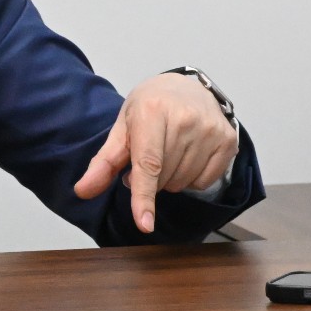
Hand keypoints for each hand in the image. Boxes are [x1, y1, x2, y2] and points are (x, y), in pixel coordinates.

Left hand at [71, 71, 238, 232]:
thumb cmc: (150, 108)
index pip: (147, 164)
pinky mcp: (228, 140)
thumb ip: (104, 162)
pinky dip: (191, 178)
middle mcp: (185, 119)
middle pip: (163, 178)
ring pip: (182, 183)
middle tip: (150, 156)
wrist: (186, 87)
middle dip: (150, 179)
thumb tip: (82, 191)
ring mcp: (210, 129)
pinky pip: (204, 182)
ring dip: (169, 179)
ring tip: (168, 153)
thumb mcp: (123, 128)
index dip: (144, 196)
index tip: (144, 224)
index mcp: (152, 111)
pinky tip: (188, 155)